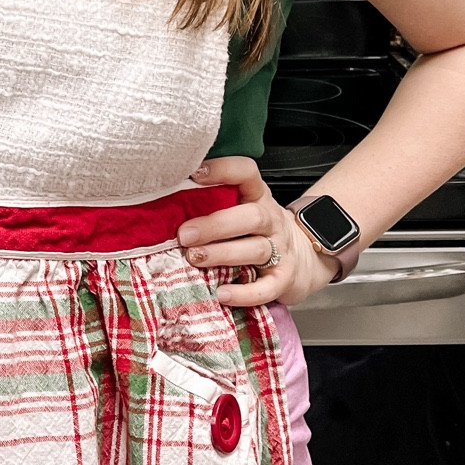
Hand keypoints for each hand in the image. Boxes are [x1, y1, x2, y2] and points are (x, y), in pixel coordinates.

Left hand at [177, 156, 338, 308]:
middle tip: (184, 234)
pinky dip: (244, 293)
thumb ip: (211, 204)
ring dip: (222, 253)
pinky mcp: (283, 279)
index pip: (246, 173)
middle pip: (251, 216)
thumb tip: (162, 205)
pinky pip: (267, 287)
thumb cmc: (256, 231)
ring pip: (255, 249)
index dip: (223, 170)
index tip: (194, 174)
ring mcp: (280, 249)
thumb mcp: (240, 209)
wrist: (303, 257)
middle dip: (215, 225)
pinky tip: (222, 294)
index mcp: (257, 196)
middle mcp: (270, 220)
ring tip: (195, 259)